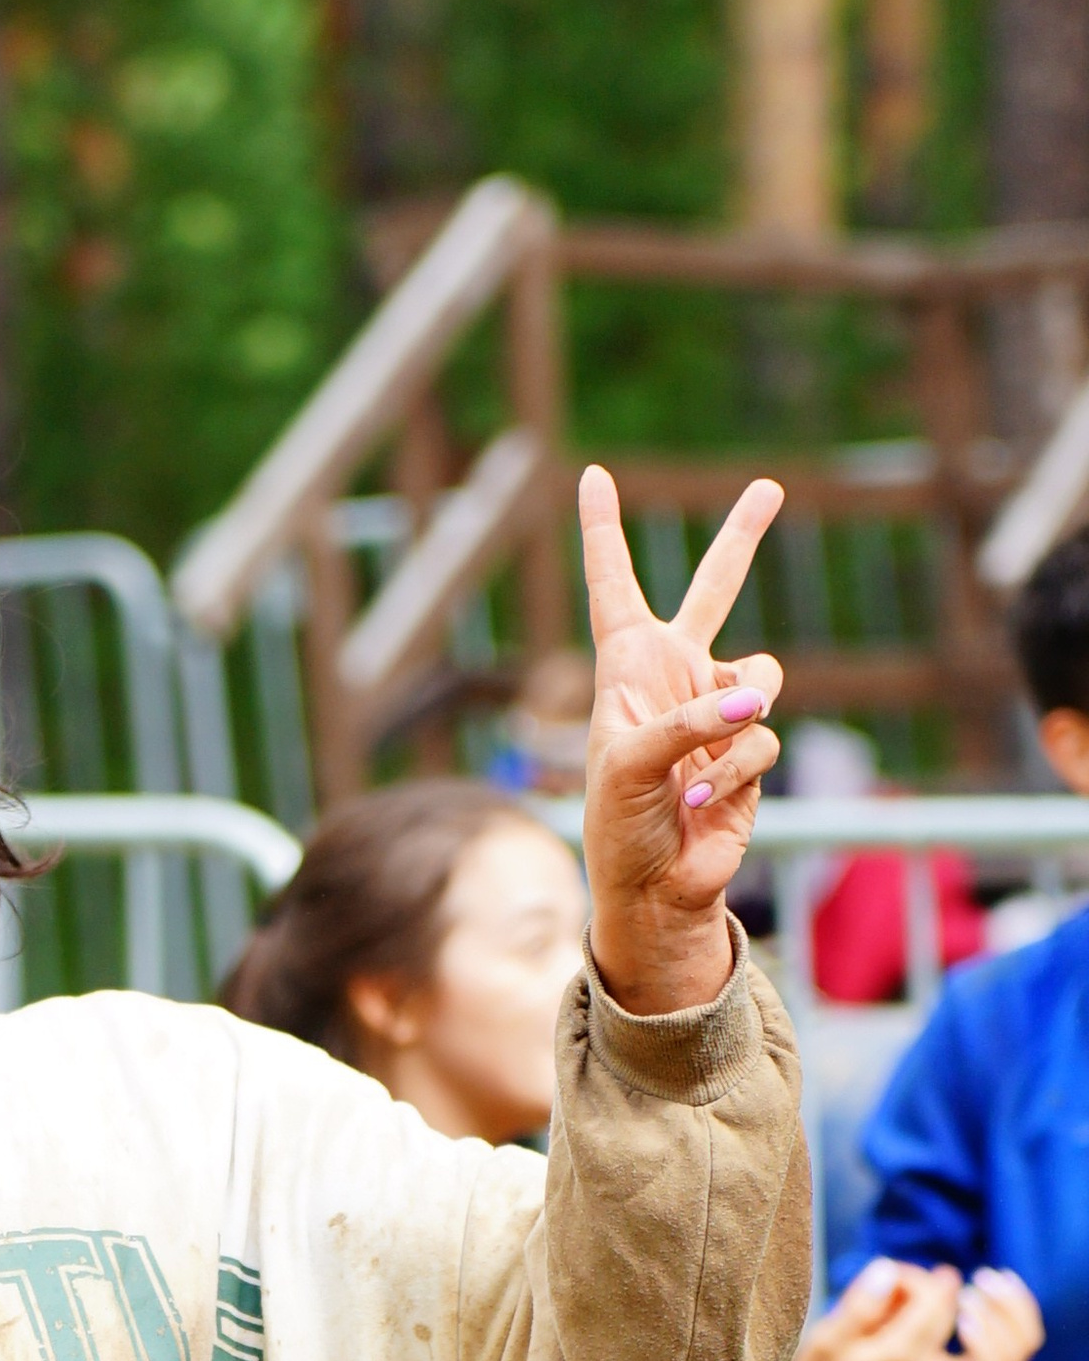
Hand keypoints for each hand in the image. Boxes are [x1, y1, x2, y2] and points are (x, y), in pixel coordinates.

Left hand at [578, 465, 785, 1014]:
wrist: (653, 885)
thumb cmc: (617, 822)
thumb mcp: (627, 763)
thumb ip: (687, 720)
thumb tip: (755, 698)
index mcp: (625, 666)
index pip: (612, 585)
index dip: (602, 531)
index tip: (591, 475)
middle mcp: (675, 675)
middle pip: (714, 589)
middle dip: (742, 538)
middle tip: (770, 487)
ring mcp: (717, 709)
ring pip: (763, 676)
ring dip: (735, 721)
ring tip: (695, 771)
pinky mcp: (750, 746)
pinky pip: (763, 736)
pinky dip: (735, 769)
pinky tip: (703, 798)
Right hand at [776, 1258, 962, 1360]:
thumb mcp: (827, 1338)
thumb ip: (859, 1304)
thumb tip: (887, 1268)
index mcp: (901, 1352)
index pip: (931, 1298)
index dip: (911, 1275)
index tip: (881, 1271)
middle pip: (942, 1309)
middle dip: (919, 1284)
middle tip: (887, 1277)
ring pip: (938, 1323)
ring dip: (917, 1301)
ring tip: (884, 1297)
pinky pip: (927, 1338)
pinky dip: (912, 1320)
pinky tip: (886, 1319)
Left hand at [865, 1269, 1043, 1360]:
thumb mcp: (915, 1341)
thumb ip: (934, 1312)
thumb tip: (946, 1273)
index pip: (1022, 1329)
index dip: (1016, 1300)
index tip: (995, 1274)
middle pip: (1029, 1337)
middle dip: (1010, 1302)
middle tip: (983, 1278)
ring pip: (1016, 1352)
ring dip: (996, 1317)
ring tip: (968, 1298)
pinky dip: (983, 1342)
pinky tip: (964, 1321)